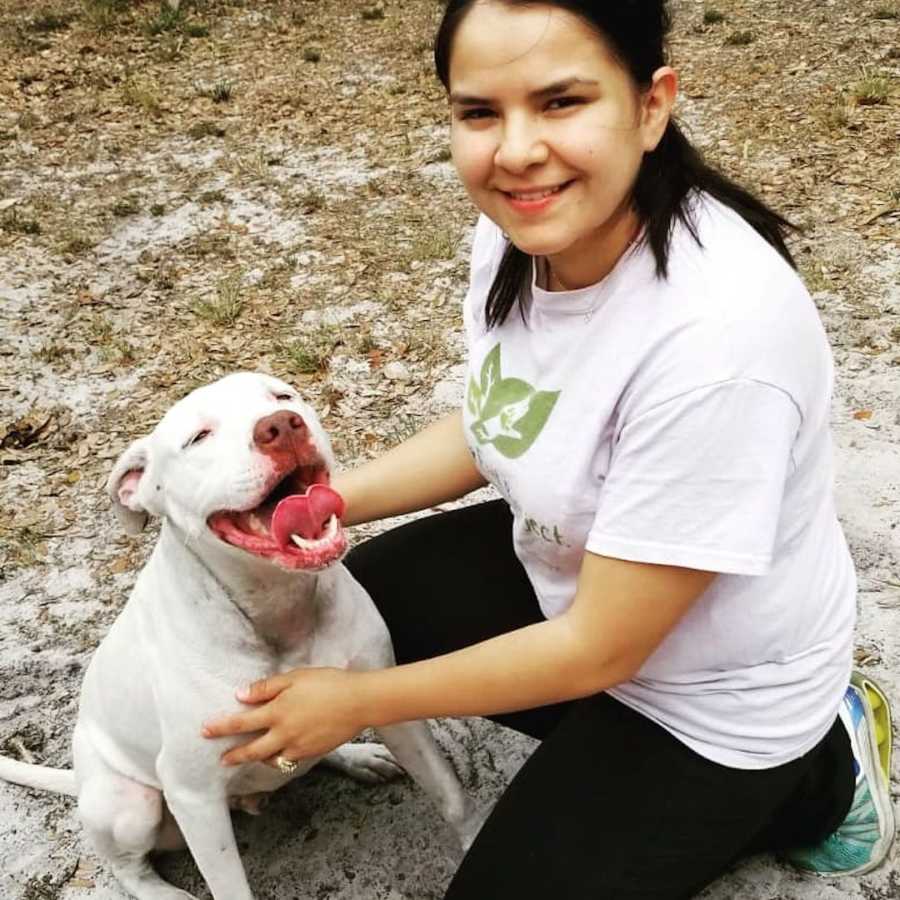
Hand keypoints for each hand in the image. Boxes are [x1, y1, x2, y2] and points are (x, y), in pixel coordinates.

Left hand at [201, 667, 367, 765]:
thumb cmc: (328, 683)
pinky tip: (279, 753)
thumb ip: (267, 687)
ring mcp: (298, 746)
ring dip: (256, 759)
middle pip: (251, 750)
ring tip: (249, 757)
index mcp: (277, 712)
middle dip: (234, 755)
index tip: (205, 730)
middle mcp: (284, 734)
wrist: (359, 702)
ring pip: (270, 759)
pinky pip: (289, 760)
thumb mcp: (296, 677)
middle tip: (221, 759)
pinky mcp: (312, 752)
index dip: (221, 727)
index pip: (241, 722)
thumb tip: (241, 695)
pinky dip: (279, 759)